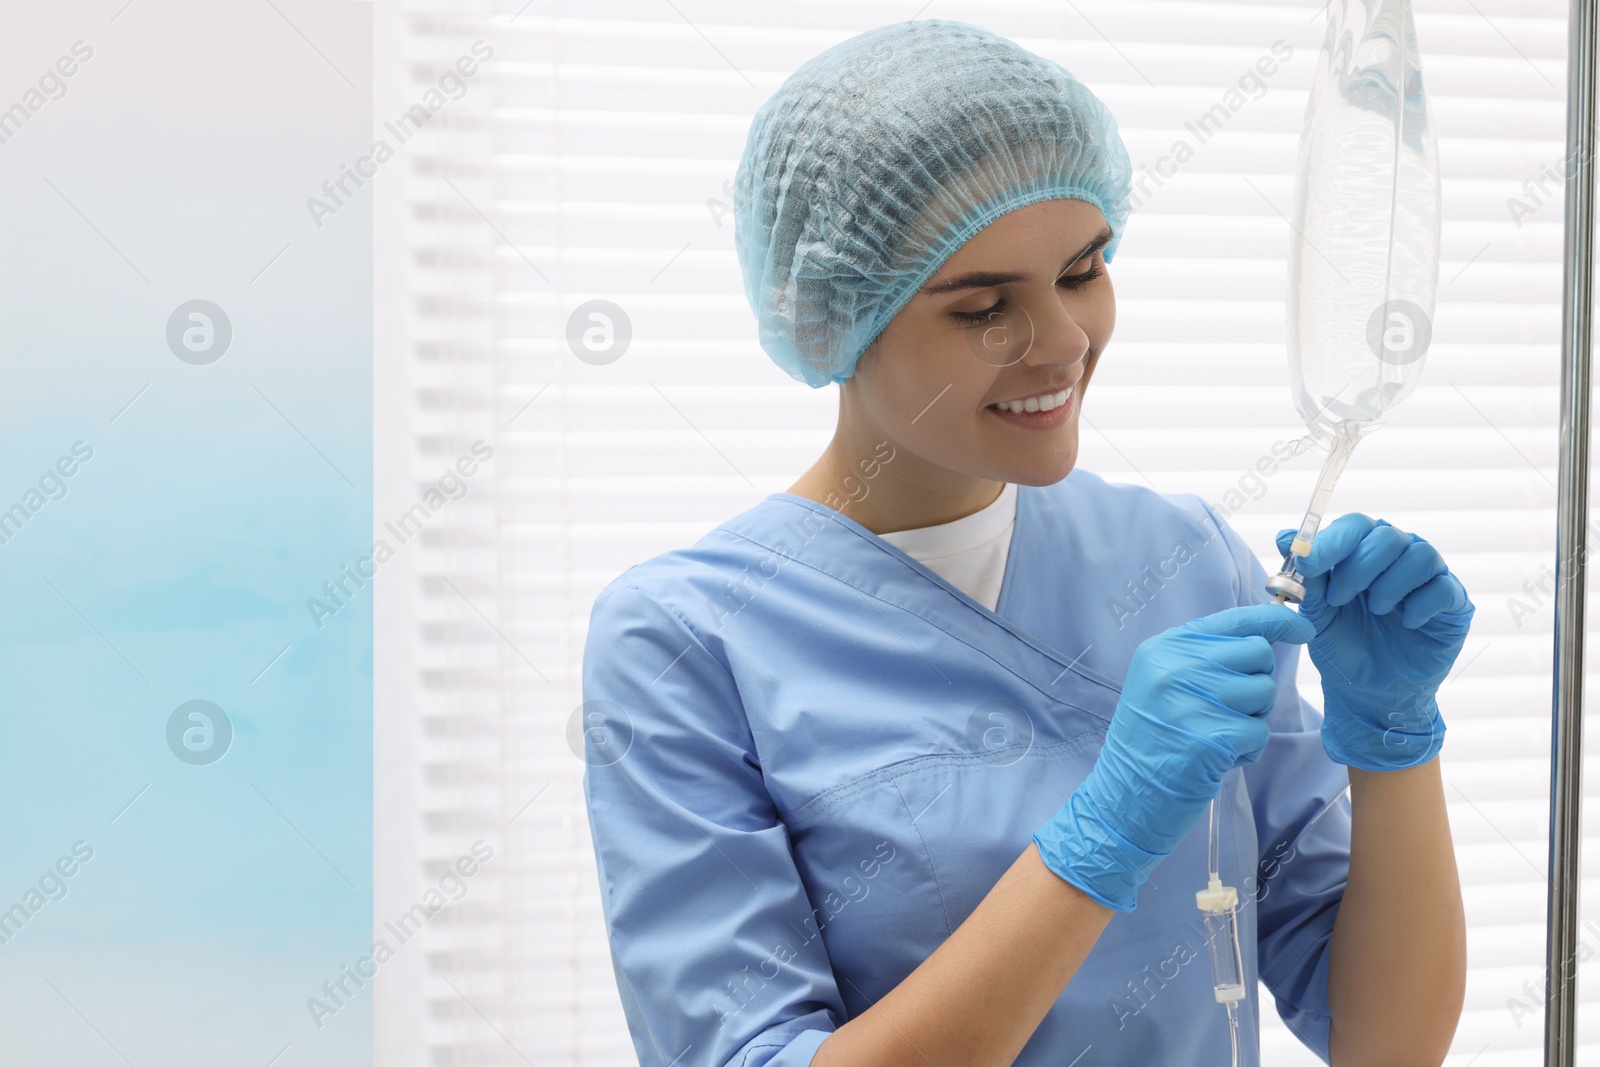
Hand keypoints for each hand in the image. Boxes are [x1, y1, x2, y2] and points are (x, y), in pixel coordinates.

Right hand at [1033, 604, 1314, 911]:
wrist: (1124, 796)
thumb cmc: (1153, 740)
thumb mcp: (1163, 682)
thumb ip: (1206, 656)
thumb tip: (1268, 638)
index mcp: (1165, 647)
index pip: (1235, 619)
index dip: (1277, 620)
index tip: (1302, 628)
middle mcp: (1176, 666)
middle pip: (1258, 653)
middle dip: (1256, 680)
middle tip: (1227, 708)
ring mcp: (1192, 700)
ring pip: (1264, 692)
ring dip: (1252, 718)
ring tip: (1216, 734)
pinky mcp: (1212, 737)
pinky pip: (1259, 731)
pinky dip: (1247, 749)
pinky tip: (1216, 758)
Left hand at [1274, 514, 1473, 771]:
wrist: (1367, 693)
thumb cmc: (1342, 646)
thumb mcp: (1316, 613)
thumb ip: (1306, 576)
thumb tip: (1284, 536)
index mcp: (1364, 551)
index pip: (1355, 525)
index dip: (1332, 541)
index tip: (1308, 564)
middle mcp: (1399, 556)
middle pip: (1388, 535)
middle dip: (1358, 566)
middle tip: (1339, 599)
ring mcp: (1429, 577)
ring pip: (1420, 554)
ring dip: (1389, 585)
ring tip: (1375, 611)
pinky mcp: (1453, 604)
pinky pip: (1444, 587)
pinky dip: (1420, 605)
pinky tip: (1405, 624)